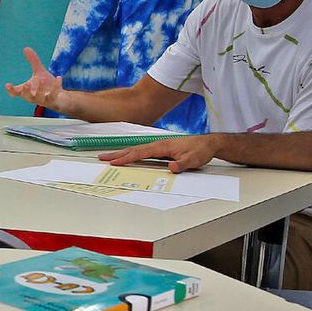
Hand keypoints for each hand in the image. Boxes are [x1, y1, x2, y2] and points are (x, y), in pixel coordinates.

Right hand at [4, 47, 62, 109]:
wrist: (60, 97)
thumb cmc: (46, 85)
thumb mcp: (39, 72)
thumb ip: (33, 61)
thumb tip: (26, 48)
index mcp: (28, 91)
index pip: (16, 92)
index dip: (11, 90)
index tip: (7, 85)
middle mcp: (34, 97)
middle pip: (27, 97)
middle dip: (26, 91)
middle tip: (26, 84)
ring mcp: (43, 100)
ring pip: (40, 98)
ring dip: (41, 88)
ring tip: (43, 79)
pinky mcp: (53, 100)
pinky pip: (53, 95)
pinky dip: (56, 86)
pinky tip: (58, 77)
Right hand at [99, 135, 219, 172]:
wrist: (209, 143)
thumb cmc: (201, 150)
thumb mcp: (194, 159)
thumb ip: (183, 164)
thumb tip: (172, 167)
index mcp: (163, 146)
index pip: (140, 152)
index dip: (126, 157)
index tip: (114, 162)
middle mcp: (159, 145)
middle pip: (134, 149)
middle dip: (117, 154)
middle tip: (102, 157)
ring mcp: (159, 147)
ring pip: (137, 150)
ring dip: (123, 153)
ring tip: (110, 157)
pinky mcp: (161, 150)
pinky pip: (143, 152)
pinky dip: (132, 154)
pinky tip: (128, 157)